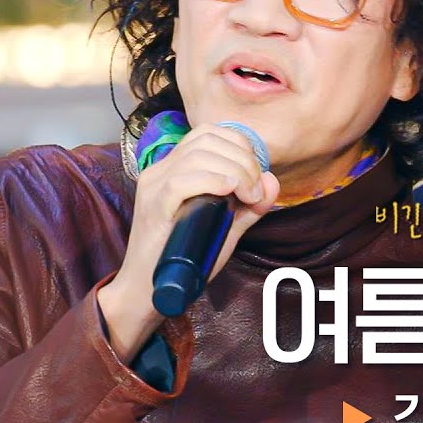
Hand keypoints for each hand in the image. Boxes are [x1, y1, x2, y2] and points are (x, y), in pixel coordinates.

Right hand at [98, 124, 279, 361]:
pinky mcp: (153, 206)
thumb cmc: (187, 256)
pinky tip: (231, 193)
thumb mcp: (226, 226)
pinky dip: (213, 181)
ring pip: (198, 155)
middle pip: (207, 139)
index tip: (256, 175)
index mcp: (175, 166)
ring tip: (248, 196)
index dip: (240, 145)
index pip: (209, 132)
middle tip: (255, 190)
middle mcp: (161, 169)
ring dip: (234, 170)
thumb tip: (272, 181)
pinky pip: (182, 180)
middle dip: (243, 159)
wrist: (150, 290)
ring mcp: (154, 186)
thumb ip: (250, 205)